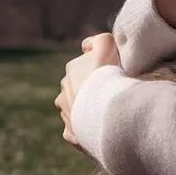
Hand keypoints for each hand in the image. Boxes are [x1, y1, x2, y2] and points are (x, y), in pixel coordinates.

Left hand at [55, 33, 119, 151]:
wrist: (106, 109)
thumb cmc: (108, 74)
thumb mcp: (106, 43)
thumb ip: (97, 40)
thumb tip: (87, 45)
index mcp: (72, 70)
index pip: (83, 65)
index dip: (99, 68)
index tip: (112, 72)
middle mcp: (63, 92)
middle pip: (78, 88)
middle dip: (90, 90)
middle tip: (111, 92)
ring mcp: (66, 114)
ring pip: (76, 110)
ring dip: (86, 110)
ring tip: (106, 111)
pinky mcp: (71, 134)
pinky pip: (77, 130)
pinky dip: (85, 129)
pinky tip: (99, 127)